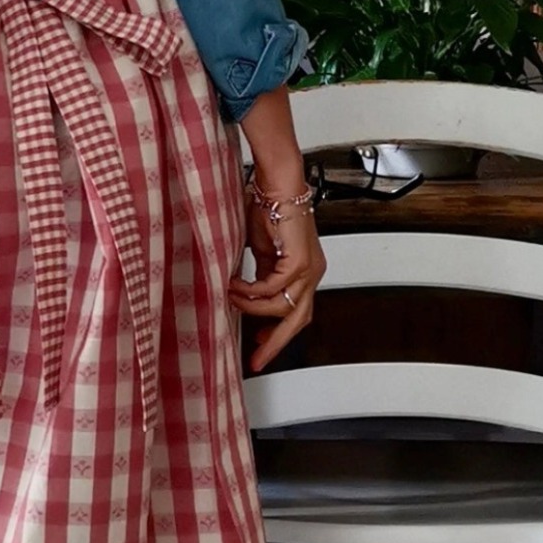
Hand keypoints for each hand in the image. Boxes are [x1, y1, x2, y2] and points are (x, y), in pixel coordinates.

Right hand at [229, 188, 326, 371]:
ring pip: (282, 307)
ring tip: (230, 297)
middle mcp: (312, 273)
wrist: (275, 185)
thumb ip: (260, 276)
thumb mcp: (262, 252)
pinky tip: (234, 286)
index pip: (296, 312)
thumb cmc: (267, 209)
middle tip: (257, 358)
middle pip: (298, 320)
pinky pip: (272, 290)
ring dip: (251, 307)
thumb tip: (246, 296)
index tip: (260, 345)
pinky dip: (250, 292)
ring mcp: (309, 269)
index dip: (278, 332)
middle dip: (276, 342)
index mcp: (305, 272)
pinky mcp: (299, 262)